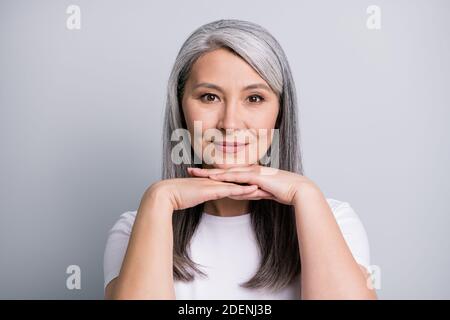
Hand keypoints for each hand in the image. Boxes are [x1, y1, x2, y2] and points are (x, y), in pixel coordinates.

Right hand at [143, 177, 269, 210]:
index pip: (235, 182)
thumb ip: (202, 194)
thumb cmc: (177, 196)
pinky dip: (244, 190)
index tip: (262, 185)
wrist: (166, 194)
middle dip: (256, 183)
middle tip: (271, 184)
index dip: (248, 183)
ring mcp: (215, 184)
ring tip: (270, 187)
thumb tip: (207, 196)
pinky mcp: (212, 190)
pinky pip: (232, 189)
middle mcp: (216, 181)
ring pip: (239, 184)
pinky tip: (254, 190)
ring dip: (255, 186)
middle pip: (241, 181)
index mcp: (213, 182)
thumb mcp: (194, 196)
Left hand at [187, 165, 317, 205]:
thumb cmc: (284, 191)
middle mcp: (249, 169)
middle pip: (223, 170)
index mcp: (250, 173)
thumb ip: (253, 191)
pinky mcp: (256, 176)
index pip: (227, 173)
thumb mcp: (264, 192)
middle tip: (189, 171)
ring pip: (227, 171)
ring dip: (210, 173)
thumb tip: (245, 193)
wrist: (298, 189)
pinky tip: (214, 178)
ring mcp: (252, 171)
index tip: (199, 175)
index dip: (213, 174)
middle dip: (205, 171)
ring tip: (196, 174)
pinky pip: (237, 177)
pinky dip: (224, 177)